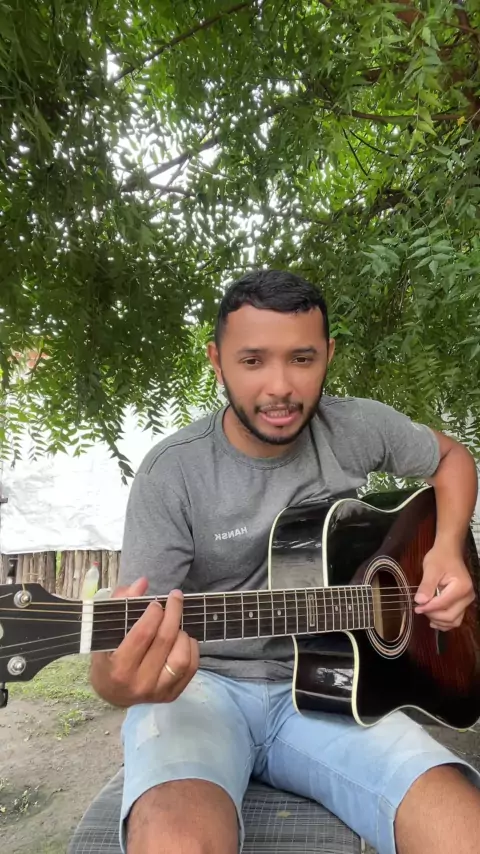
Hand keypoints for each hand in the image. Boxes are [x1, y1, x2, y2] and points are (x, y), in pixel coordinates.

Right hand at [90, 577, 198, 707]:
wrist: (112, 692)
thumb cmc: (107, 657)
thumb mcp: (105, 632)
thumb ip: (121, 604)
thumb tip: (143, 582)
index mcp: (119, 669)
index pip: (142, 635)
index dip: (153, 614)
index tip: (156, 602)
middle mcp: (139, 684)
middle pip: (164, 642)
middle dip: (173, 613)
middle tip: (175, 597)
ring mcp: (157, 692)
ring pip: (181, 657)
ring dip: (182, 633)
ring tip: (176, 623)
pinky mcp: (172, 695)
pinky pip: (191, 668)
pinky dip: (191, 648)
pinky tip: (183, 637)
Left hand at [414, 546, 474, 630]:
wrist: (449, 553)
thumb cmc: (440, 558)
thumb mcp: (431, 569)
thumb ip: (426, 586)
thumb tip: (420, 601)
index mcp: (461, 587)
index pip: (444, 604)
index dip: (429, 608)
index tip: (416, 607)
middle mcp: (467, 597)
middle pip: (450, 616)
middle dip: (433, 615)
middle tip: (420, 608)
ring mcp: (467, 601)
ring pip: (454, 621)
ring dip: (439, 621)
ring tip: (426, 613)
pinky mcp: (463, 603)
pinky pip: (455, 618)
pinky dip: (444, 621)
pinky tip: (433, 618)